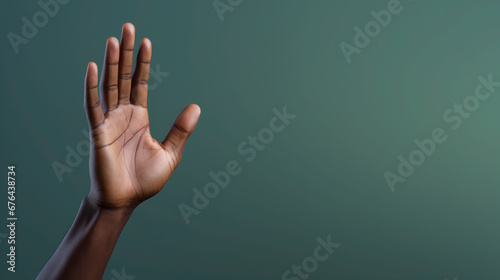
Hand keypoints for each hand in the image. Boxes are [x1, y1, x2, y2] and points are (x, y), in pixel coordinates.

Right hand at [84, 23, 199, 208]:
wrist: (126, 200)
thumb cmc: (145, 179)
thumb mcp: (170, 153)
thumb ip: (181, 130)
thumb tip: (197, 106)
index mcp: (140, 117)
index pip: (140, 83)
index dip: (143, 63)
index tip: (146, 41)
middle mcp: (123, 114)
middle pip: (124, 77)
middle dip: (126, 53)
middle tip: (128, 27)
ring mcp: (109, 121)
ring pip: (109, 85)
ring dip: (111, 62)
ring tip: (114, 39)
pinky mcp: (98, 132)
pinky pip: (93, 106)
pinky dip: (91, 87)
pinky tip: (92, 67)